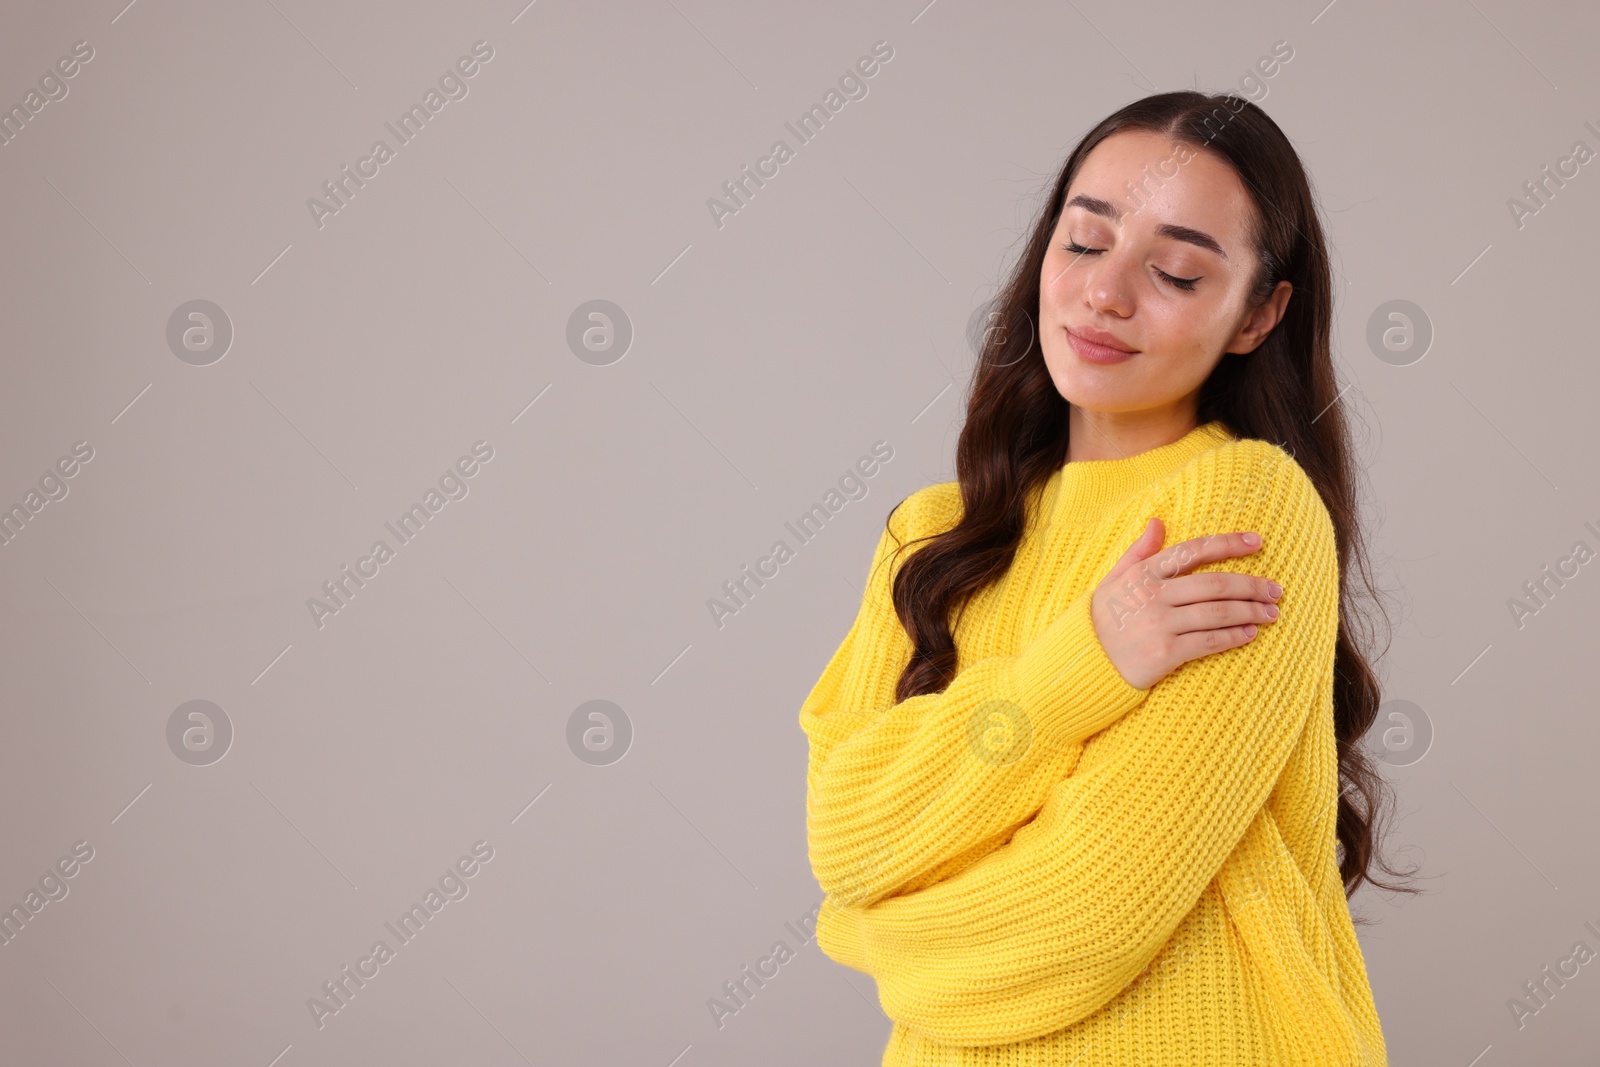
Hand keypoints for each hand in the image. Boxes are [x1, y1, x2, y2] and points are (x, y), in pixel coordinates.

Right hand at [1090, 517, 1282, 690]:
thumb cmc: (1102, 618)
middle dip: (1251, 585)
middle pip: (1214, 585)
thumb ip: (1139, 551)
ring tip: (1271, 613)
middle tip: (1276, 589)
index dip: (1228, 544)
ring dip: (1250, 612)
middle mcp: (1154, 596)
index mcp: (1144, 573)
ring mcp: (1160, 625)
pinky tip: (1250, 633)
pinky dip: (1233, 637)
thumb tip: (1158, 521)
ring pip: (1217, 613)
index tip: (1257, 542)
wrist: (1083, 662)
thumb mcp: (1114, 579)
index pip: (1193, 551)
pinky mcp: (1165, 654)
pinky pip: (1208, 642)